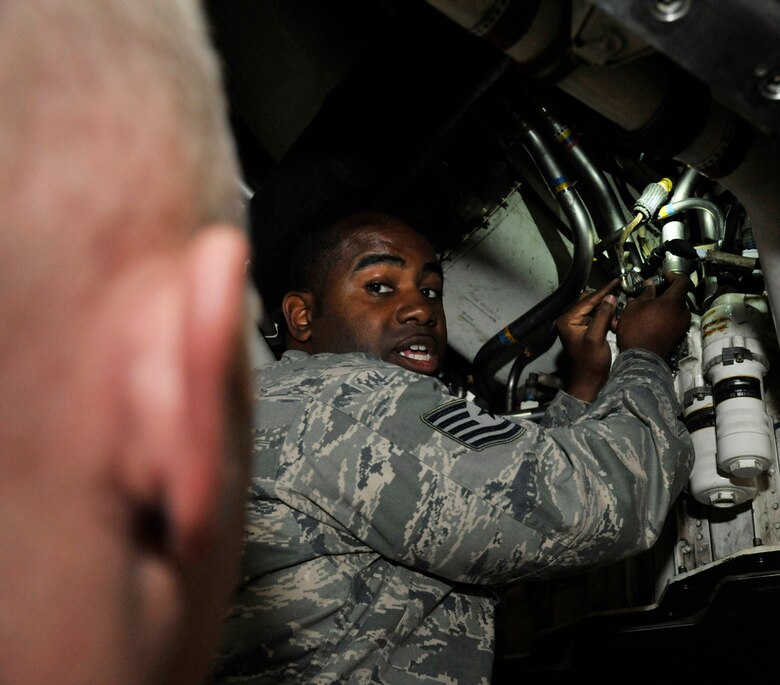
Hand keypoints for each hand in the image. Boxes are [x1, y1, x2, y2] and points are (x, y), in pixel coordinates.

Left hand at [555, 278, 619, 401]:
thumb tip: (610, 297)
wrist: (590, 381)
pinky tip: (615, 324)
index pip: (587, 301)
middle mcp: (569, 321)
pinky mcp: (585, 331)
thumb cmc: (590, 363)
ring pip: (595, 310)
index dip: (604, 291)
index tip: (617, 280)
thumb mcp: (596, 337)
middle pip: (591, 303)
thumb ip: (602, 316)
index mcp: (567, 320)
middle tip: (621, 298)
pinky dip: (607, 319)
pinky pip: (597, 319)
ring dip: (608, 313)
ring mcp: (577, 326)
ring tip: (617, 320)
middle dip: (606, 303)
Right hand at [616, 273, 690, 357]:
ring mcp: (682, 324)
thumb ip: (645, 293)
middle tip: (650, 292)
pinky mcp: (678, 334)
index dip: (673, 275)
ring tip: (648, 307)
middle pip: (679, 295)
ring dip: (664, 304)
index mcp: (674, 301)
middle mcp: (683, 312)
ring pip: (675, 307)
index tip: (662, 276)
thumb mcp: (634, 306)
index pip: (682, 281)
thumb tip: (651, 286)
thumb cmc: (636, 329)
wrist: (641, 357)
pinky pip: (674, 318)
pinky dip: (665, 315)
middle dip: (665, 292)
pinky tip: (651, 318)